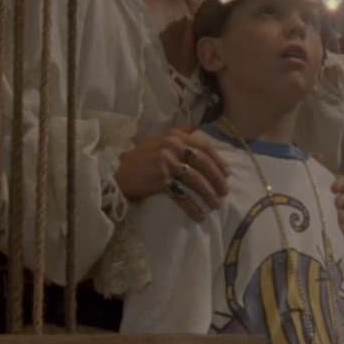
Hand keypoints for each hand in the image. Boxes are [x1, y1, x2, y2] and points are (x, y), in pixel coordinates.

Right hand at [115, 128, 229, 220]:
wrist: (116, 173)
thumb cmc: (139, 159)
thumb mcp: (158, 140)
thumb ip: (178, 133)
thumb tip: (197, 127)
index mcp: (174, 135)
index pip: (204, 146)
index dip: (218, 161)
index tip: (227, 174)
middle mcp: (172, 146)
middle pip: (203, 163)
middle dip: (217, 179)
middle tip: (225, 192)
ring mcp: (166, 162)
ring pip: (195, 180)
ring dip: (208, 195)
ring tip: (215, 205)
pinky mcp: (160, 180)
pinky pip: (182, 195)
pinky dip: (192, 207)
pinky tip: (199, 215)